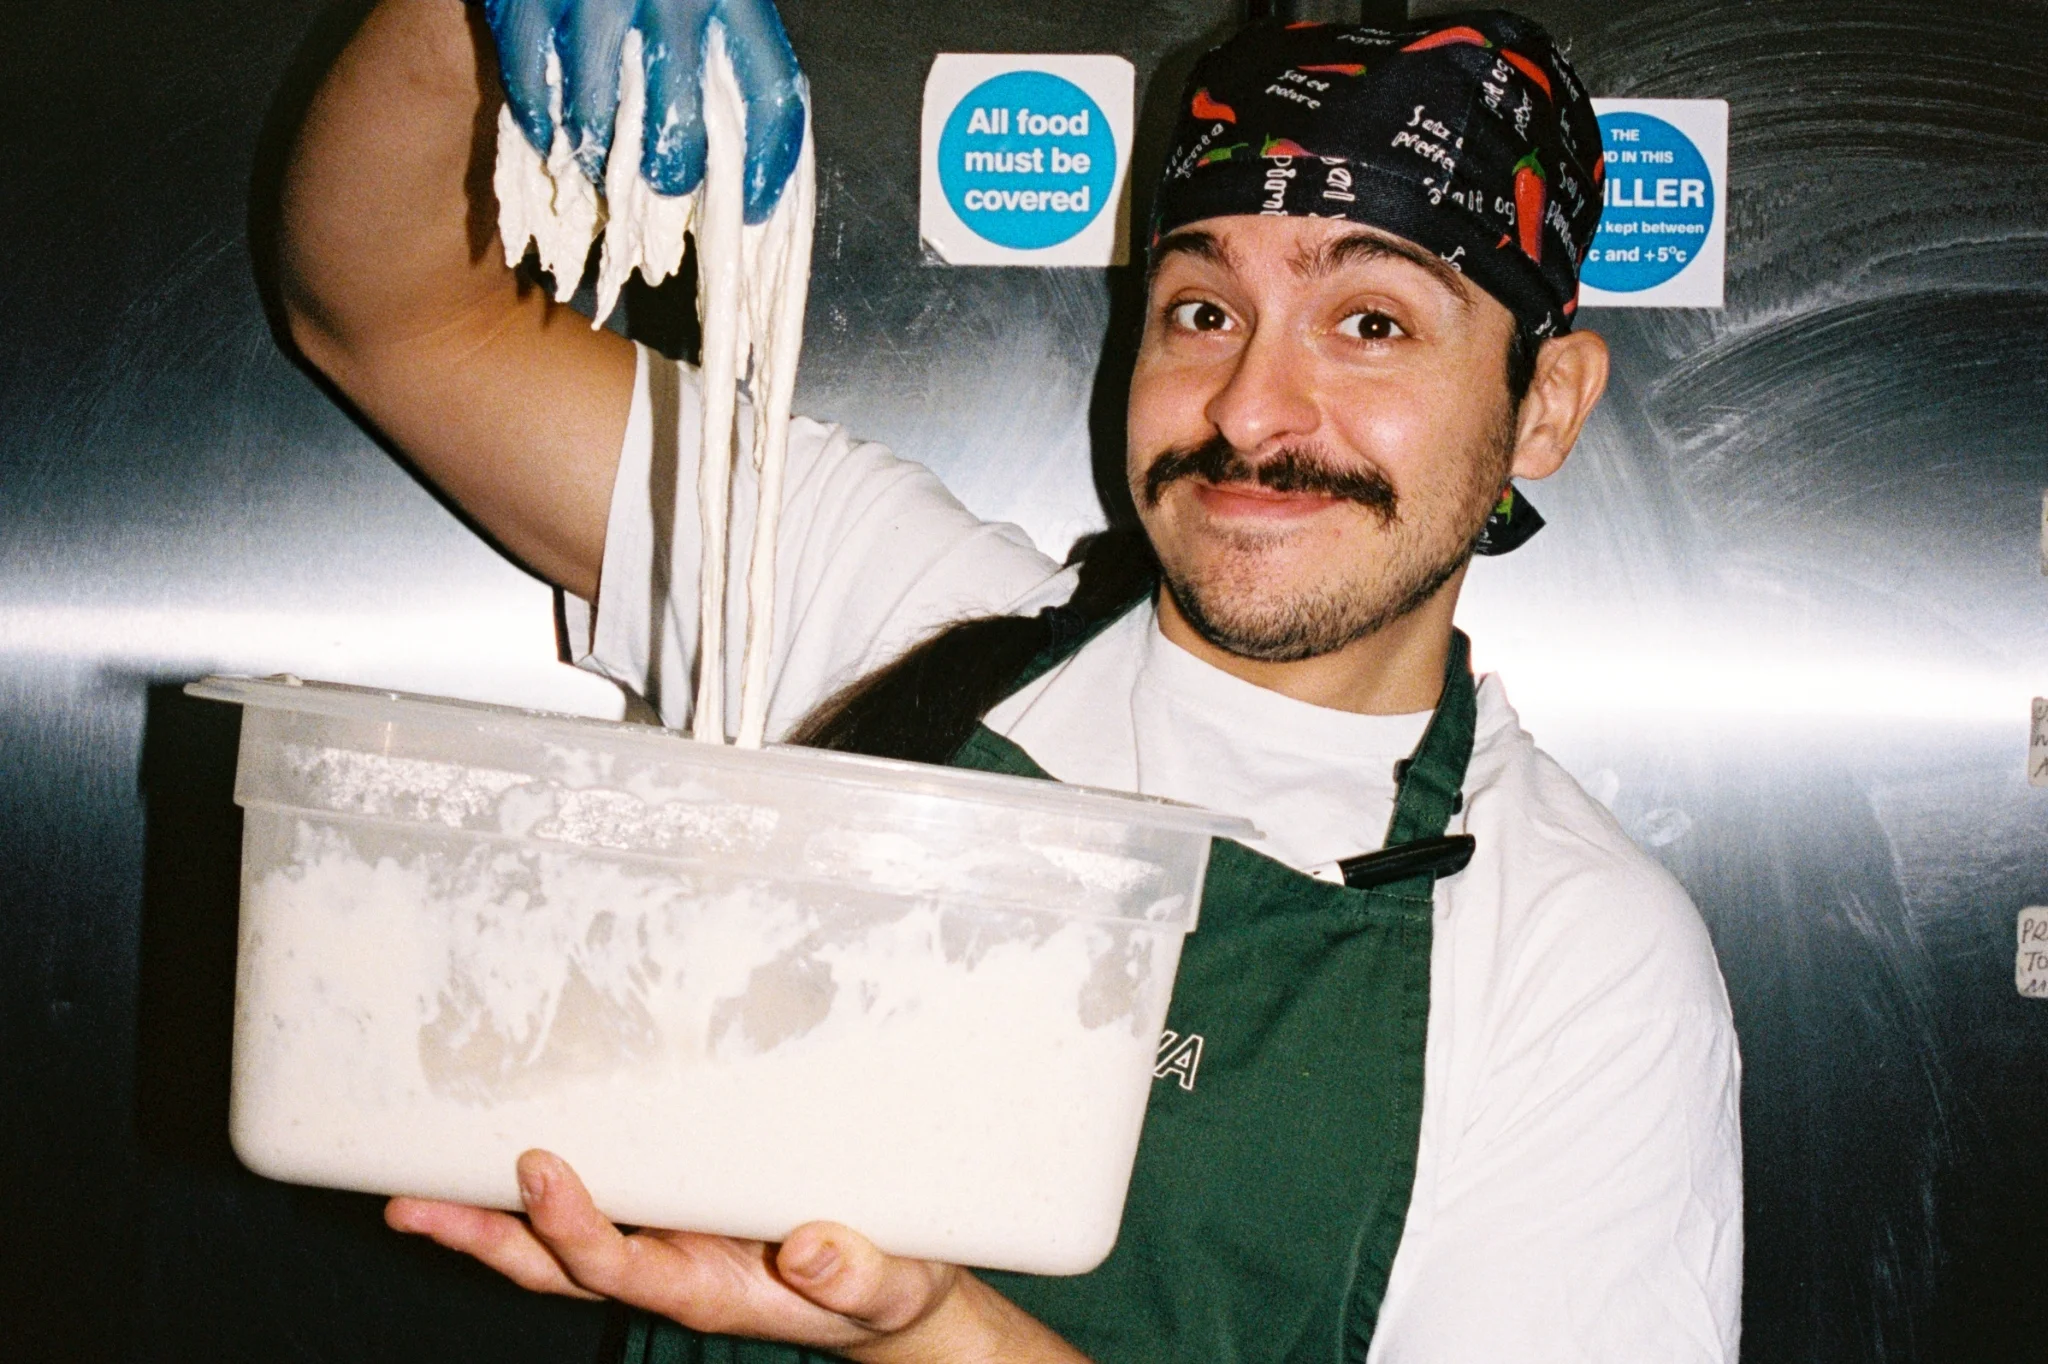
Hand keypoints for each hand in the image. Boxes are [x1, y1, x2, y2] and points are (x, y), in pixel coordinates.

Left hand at [388, 1150, 998, 1359]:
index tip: (541, 1171)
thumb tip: (810, 1249)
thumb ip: (854, 1274)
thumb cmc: (887, 1287)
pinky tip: (502, 1160)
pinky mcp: (674, 1217)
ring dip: (490, 1223)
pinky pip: (598, 1205)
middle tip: (415, 1205)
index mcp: (709, 1291)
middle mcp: (669, 1271)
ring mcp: (664, 1247)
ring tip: (413, 1195)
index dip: (573, 1227)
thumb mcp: (890, 1285)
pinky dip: (542, 1191)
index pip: (621, 1267)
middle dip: (488, 1240)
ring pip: (560, 1243)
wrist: (890, 1296)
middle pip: (558, 1266)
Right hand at [481, 0, 805, 221]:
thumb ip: (727, 49)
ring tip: (603, 169)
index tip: (751, 207)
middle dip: (673, 172)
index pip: (772, 92)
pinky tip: (552, 136)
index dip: (768, 164)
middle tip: (666, 184)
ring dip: (600, 159)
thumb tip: (745, 156)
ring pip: (599, 112)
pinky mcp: (529, 0)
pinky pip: (534, 83)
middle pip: (681, 117)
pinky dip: (542, 123)